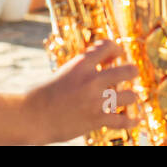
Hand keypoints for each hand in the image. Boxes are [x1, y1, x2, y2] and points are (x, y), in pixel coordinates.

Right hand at [24, 40, 139, 143]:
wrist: (31, 116)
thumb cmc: (43, 94)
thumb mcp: (64, 72)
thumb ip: (83, 68)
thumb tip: (102, 63)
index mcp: (82, 64)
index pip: (109, 46)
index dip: (116, 49)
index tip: (116, 55)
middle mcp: (92, 80)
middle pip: (128, 70)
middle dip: (132, 71)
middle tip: (131, 73)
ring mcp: (96, 101)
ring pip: (131, 95)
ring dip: (131, 96)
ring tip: (128, 97)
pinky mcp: (96, 120)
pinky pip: (122, 120)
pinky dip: (131, 120)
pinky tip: (136, 119)